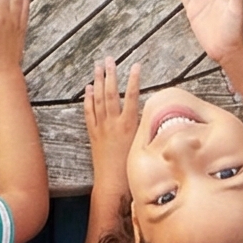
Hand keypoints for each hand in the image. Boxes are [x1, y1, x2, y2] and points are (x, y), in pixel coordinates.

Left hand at [82, 55, 142, 180]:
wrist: (112, 184)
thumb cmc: (132, 168)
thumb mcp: (144, 145)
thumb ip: (147, 128)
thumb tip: (154, 114)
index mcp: (129, 125)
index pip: (131, 96)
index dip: (134, 80)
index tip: (136, 65)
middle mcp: (114, 123)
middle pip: (111, 93)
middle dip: (110, 74)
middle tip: (109, 58)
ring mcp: (101, 127)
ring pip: (98, 100)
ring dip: (98, 81)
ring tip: (97, 67)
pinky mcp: (93, 134)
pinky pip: (89, 113)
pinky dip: (88, 99)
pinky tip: (88, 89)